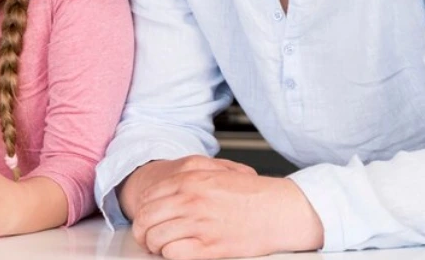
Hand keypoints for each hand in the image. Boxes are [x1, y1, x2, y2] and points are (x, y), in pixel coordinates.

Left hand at [131, 161, 324, 258]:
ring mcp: (200, 223)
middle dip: (142, 231)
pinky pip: (173, 253)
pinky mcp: (210, 247)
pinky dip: (170, 255)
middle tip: (147, 237)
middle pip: (146, 218)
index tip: (146, 219)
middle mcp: (191, 200)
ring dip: (154, 245)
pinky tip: (176, 252)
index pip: (148, 197)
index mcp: (191, 179)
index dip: (142, 211)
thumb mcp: (218, 173)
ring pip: (156, 238)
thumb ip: (190, 177)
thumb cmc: (254, 194)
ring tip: (161, 247)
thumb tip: (165, 190)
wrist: (281, 210)